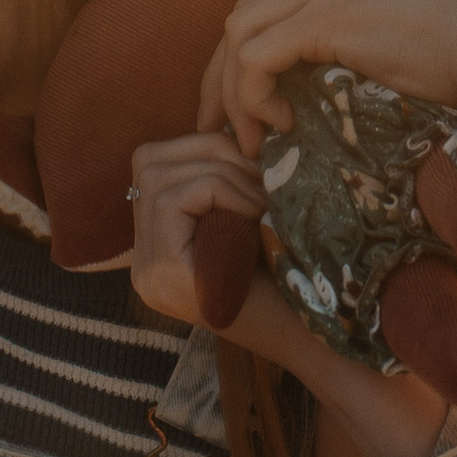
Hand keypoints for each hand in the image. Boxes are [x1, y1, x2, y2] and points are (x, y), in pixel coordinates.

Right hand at [127, 131, 322, 369]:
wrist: (314, 336)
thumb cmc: (292, 272)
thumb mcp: (250, 214)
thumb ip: (225, 177)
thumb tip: (228, 120)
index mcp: (157, 244)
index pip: (152, 163)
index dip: (204, 146)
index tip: (253, 162)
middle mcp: (142, 260)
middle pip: (148, 161)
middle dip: (210, 150)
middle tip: (260, 172)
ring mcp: (147, 271)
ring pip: (161, 176)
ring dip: (222, 174)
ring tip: (261, 198)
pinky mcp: (163, 273)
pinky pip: (175, 198)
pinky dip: (221, 193)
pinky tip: (253, 215)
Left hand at [198, 0, 456, 150]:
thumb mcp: (409, 46)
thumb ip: (368, 51)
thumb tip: (339, 95)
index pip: (274, 8)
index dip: (247, 61)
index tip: (247, 113)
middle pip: (245, 16)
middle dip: (222, 77)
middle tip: (221, 130)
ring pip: (241, 35)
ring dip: (235, 94)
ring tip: (252, 140)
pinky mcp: (326, 17)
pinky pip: (257, 57)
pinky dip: (254, 95)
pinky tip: (282, 124)